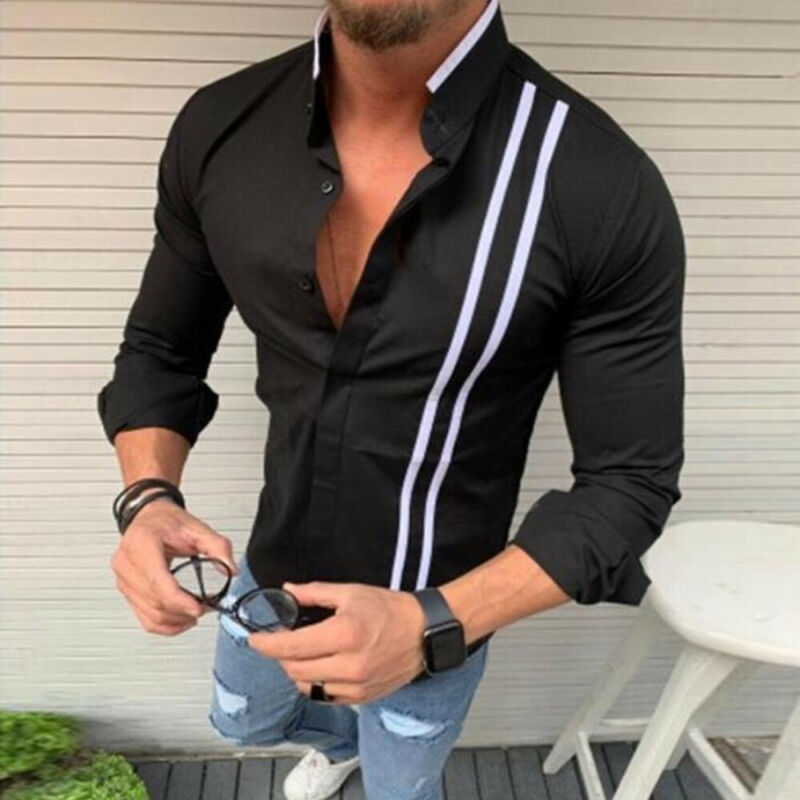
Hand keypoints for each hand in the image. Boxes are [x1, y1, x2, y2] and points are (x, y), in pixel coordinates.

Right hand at [110, 495, 236, 635]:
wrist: (149, 517)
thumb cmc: (166, 521)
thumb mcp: (197, 527)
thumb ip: (218, 547)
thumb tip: (230, 569)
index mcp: (142, 544)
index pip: (158, 582)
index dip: (179, 600)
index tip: (198, 607)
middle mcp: (127, 563)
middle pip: (155, 602)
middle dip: (183, 610)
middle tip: (205, 607)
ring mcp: (124, 579)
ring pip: (150, 614)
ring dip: (176, 620)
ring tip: (196, 612)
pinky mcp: (126, 590)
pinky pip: (144, 618)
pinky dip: (164, 625)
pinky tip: (181, 620)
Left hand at [248, 581, 426, 703]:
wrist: (424, 632)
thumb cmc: (390, 610)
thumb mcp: (351, 593)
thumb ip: (315, 594)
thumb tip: (288, 591)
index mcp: (343, 634)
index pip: (291, 647)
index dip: (266, 645)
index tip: (255, 640)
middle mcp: (348, 665)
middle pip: (294, 670)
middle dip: (281, 657)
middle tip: (282, 642)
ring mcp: (355, 685)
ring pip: (307, 687)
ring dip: (297, 672)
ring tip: (303, 654)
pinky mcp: (362, 697)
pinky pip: (326, 696)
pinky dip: (316, 684)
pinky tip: (321, 667)